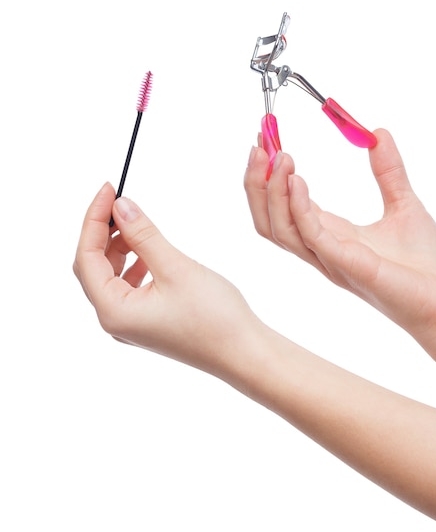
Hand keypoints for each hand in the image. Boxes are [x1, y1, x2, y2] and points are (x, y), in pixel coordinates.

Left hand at [73, 183, 260, 377]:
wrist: (244, 353)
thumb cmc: (214, 318)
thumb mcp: (176, 268)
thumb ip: (143, 235)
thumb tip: (120, 206)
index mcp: (113, 311)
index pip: (86, 257)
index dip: (93, 219)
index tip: (109, 189)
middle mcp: (115, 320)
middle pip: (93, 267)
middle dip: (103, 231)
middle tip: (121, 200)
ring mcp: (132, 324)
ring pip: (111, 276)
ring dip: (119, 246)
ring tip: (136, 222)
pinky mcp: (149, 322)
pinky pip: (129, 286)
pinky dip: (134, 262)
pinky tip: (149, 252)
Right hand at [244, 129, 435, 350]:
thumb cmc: (426, 263)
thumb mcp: (404, 203)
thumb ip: (388, 170)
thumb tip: (377, 132)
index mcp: (332, 234)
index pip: (285, 205)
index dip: (269, 174)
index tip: (265, 137)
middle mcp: (323, 248)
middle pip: (269, 219)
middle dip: (257, 181)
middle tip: (260, 143)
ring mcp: (331, 259)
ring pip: (279, 230)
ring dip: (272, 191)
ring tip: (279, 156)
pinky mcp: (347, 266)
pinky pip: (311, 237)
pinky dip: (299, 208)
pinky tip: (298, 180)